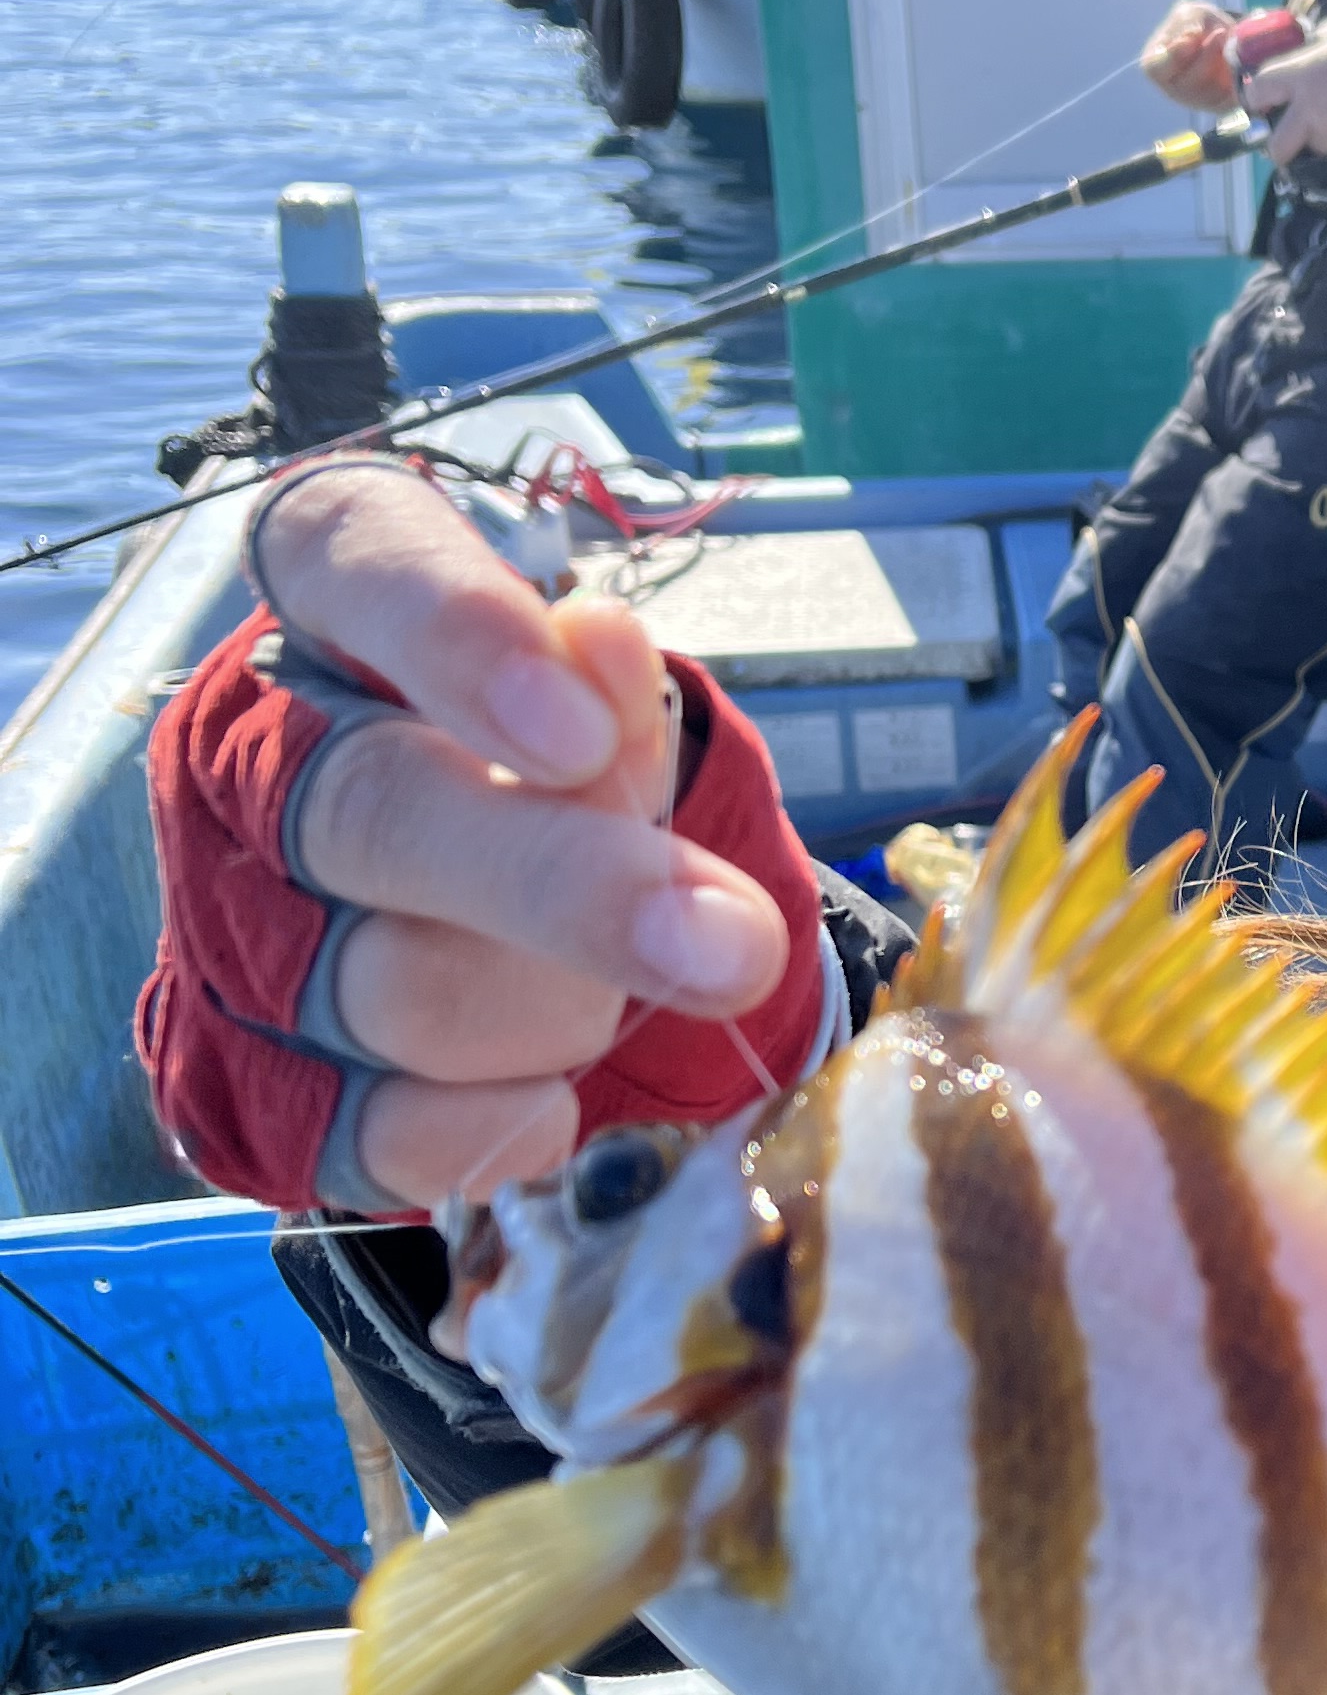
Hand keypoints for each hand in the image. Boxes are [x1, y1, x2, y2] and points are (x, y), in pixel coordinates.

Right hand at [252, 462, 790, 1205]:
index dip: (459, 639)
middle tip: (729, 947)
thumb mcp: (594, 706)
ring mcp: (229, 926)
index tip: (581, 733)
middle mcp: (243, 756)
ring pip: (402, 986)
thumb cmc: (542, 770)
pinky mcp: (242, 1083)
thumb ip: (603, 693)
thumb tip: (601, 649)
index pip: (358, 564)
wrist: (485, 926)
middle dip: (565, 887)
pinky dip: (503, 1120)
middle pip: (378, 815)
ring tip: (611, 993)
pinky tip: (556, 1094)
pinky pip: (385, 1130)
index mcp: (324, 606)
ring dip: (563, 1006)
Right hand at [1141, 0, 1239, 112]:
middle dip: (1206, 56)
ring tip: (1229, 43)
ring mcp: (1196, 102)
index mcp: (1156, 65)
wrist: (1227, 37)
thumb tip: (1191, 35)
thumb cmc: (1200, 24)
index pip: (1157, 69)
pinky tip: (1236, 59)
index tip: (1193, 37)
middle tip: (1221, 32)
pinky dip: (1236, 75)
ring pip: (1211, 93)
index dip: (1176, 55)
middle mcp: (1172, 89)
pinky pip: (1230, 98)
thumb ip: (1187, 21)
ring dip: (1224, 64)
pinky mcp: (1220, 107)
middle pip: (1188, 83)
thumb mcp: (1191, 13)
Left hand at [1244, 19, 1326, 167]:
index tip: (1264, 101)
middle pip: (1277, 147)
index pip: (1257, 94)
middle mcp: (1309, 111)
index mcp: (1300, 76)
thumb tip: (1307, 45)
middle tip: (1290, 136)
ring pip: (1315, 148)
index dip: (1257, 100)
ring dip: (1322, 138)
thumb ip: (1315, 44)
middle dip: (1279, 146)